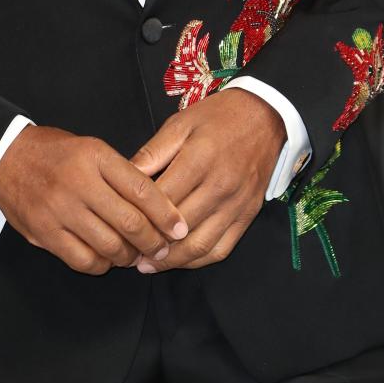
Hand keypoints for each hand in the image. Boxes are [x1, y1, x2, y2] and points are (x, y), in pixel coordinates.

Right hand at [0, 125, 188, 274]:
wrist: (5, 157)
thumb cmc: (56, 153)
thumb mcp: (91, 149)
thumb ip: (121, 174)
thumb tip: (158, 208)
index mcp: (95, 156)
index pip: (141, 188)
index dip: (165, 213)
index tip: (179, 228)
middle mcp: (78, 182)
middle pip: (129, 222)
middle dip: (153, 241)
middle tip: (162, 248)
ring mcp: (59, 209)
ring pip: (109, 246)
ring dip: (129, 256)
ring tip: (135, 254)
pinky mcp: (44, 233)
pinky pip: (83, 260)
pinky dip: (101, 264)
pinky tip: (106, 258)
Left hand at [129, 89, 283, 272]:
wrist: (265, 117)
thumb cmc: (218, 117)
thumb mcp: (180, 123)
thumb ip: (153, 152)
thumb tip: (124, 176)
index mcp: (200, 159)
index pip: (162, 199)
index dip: (138, 217)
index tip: (118, 227)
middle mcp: (220, 186)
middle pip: (179, 227)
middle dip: (150, 244)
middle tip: (126, 253)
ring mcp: (236, 204)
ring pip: (200, 245)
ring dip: (172, 260)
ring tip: (147, 265)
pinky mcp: (248, 216)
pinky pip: (222, 248)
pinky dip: (198, 260)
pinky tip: (178, 261)